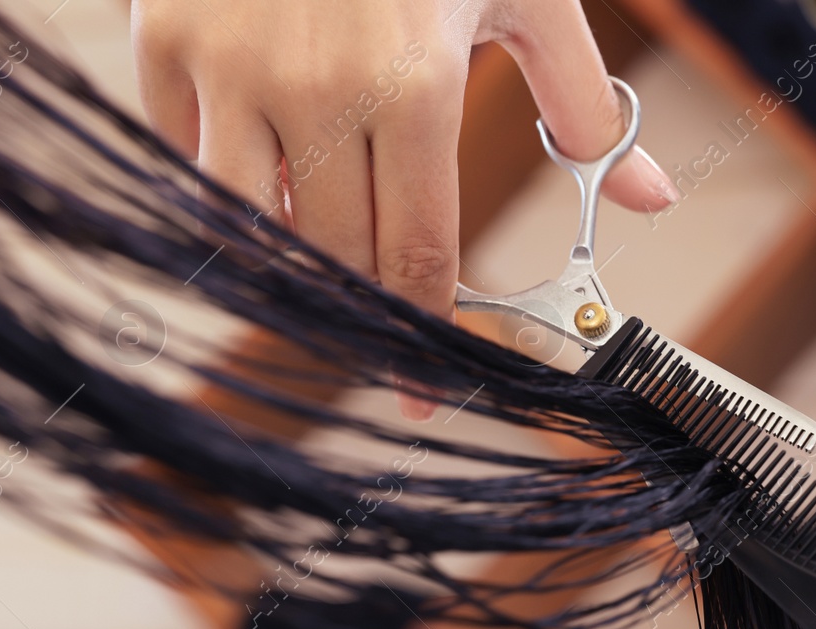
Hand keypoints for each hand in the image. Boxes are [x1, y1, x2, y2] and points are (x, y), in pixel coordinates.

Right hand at [131, 0, 677, 418]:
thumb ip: (585, 104)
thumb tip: (649, 198)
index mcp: (414, 88)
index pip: (416, 257)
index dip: (423, 339)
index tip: (424, 396)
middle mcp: (315, 93)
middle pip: (338, 262)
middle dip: (366, 320)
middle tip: (382, 348)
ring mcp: (230, 71)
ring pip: (251, 232)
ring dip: (292, 268)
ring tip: (327, 268)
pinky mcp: (165, 46)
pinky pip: (189, 167)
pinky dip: (228, 198)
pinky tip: (272, 191)